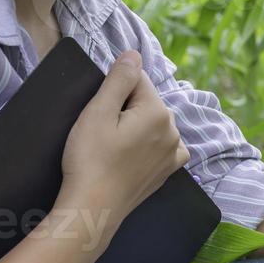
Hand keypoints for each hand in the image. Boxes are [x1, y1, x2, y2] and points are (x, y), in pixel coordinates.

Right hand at [57, 50, 190, 240]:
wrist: (93, 209)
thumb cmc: (90, 160)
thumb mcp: (98, 112)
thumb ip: (119, 79)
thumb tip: (133, 54)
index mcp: (158, 112)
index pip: (136, 80)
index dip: (112, 91)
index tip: (99, 112)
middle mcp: (173, 130)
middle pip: (145, 101)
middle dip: (124, 109)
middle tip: (102, 133)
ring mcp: (173, 153)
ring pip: (152, 122)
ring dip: (135, 127)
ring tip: (113, 148)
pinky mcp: (167, 171)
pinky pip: (162, 145)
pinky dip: (149, 144)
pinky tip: (132, 154)